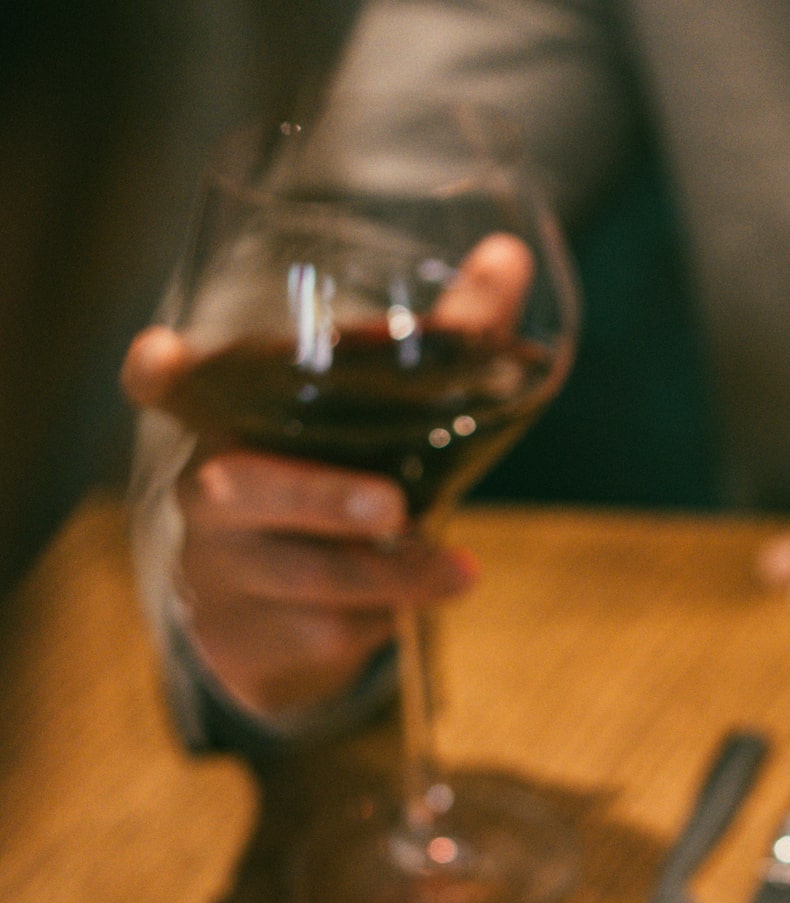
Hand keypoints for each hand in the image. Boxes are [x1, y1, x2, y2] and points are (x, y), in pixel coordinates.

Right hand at [122, 234, 531, 719]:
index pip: (162, 386)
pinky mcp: (245, 639)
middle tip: (391, 505)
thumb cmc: (337, 490)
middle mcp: (207, 488)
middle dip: (321, 495)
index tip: (160, 362)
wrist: (286, 628)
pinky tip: (406, 610)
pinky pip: (323, 631)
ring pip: (303, 572)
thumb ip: (445, 339)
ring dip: (388, 574)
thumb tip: (510, 255)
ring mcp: (220, 569)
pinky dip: (379, 620)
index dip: (158, 374)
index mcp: (225, 420)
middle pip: (241, 489)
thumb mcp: (380, 420)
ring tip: (459, 572)